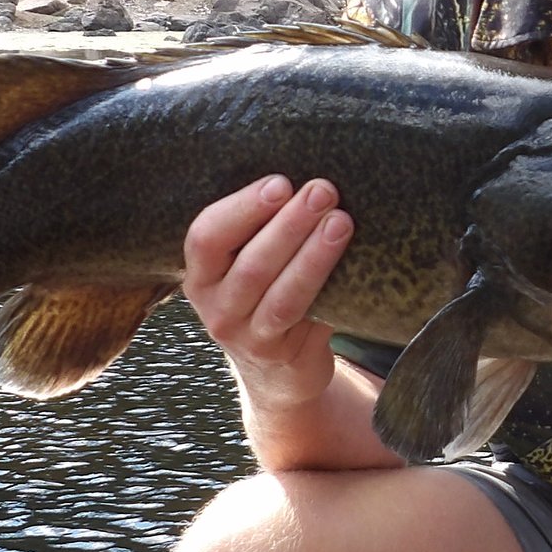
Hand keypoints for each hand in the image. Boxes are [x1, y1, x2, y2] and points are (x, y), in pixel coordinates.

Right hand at [181, 176, 354, 412]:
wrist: (278, 370)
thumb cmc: (267, 296)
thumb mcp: (247, 265)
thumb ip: (262, 230)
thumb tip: (308, 180)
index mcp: (201, 274)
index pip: (206, 236)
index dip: (243, 208)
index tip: (281, 183)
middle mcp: (215, 307)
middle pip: (251, 263)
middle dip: (290, 223)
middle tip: (323, 191)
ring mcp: (246, 336)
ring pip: (281, 294)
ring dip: (313, 254)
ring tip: (341, 222)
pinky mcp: (281, 353)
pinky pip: (306, 316)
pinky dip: (325, 285)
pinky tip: (350, 262)